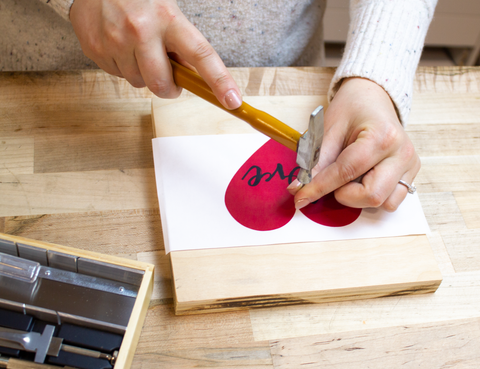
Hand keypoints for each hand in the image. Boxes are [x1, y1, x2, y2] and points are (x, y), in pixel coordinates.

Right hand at [69, 0, 241, 108]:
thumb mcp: (168, 13)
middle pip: (162, 84)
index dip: (219, 81)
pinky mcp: (95, 48)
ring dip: (142, 73)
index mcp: (169, 18)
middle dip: (168, 87)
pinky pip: (116, 75)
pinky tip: (119, 45)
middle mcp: (142, 30)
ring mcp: (115, 40)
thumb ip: (182, 44)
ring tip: (136, 47)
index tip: (233, 100)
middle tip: (166, 73)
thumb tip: (194, 76)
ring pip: (138, 83)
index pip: (201, 55)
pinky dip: (121, 66)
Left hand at [288, 77, 419, 210]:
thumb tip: (299, 188)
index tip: (300, 197)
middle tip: (331, 181)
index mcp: (382, 136)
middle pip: (372, 195)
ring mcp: (410, 164)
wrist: (372, 97)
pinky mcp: (411, 173)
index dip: (320, 187)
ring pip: (383, 203)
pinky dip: (372, 197)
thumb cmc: (351, 109)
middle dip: (344, 195)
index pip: (347, 172)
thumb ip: (316, 163)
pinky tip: (362, 180)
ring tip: (350, 178)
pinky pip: (391, 200)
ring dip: (359, 198)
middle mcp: (402, 153)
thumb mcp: (329, 130)